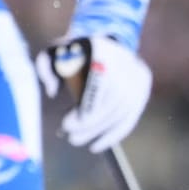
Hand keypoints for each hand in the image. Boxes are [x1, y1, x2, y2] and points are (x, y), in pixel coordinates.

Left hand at [35, 35, 152, 152]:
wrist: (104, 43)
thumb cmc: (72, 52)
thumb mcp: (53, 53)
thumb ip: (45, 67)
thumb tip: (51, 91)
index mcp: (103, 49)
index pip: (102, 79)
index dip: (89, 104)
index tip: (69, 123)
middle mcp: (126, 62)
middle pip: (113, 100)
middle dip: (91, 123)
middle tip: (70, 136)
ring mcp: (138, 78)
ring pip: (122, 112)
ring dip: (98, 131)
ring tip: (76, 140)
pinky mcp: (143, 91)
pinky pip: (131, 117)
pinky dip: (114, 135)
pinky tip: (97, 146)